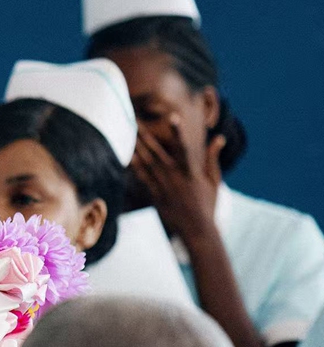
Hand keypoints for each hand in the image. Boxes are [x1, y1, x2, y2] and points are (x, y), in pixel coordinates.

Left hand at [131, 118, 225, 240]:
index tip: (173, 117)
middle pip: (157, 152)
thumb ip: (213, 157)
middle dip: (145, 135)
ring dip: (136, 147)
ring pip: (146, 163)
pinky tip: (126, 156)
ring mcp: (163, 187)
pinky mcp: (154, 196)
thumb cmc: (208, 204)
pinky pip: (141, 179)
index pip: (184, 147)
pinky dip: (134, 167)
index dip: (178, 132)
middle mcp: (175, 177)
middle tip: (135, 120)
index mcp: (191, 171)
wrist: (197, 230)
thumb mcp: (214, 180)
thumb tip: (219, 138)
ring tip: (127, 133)